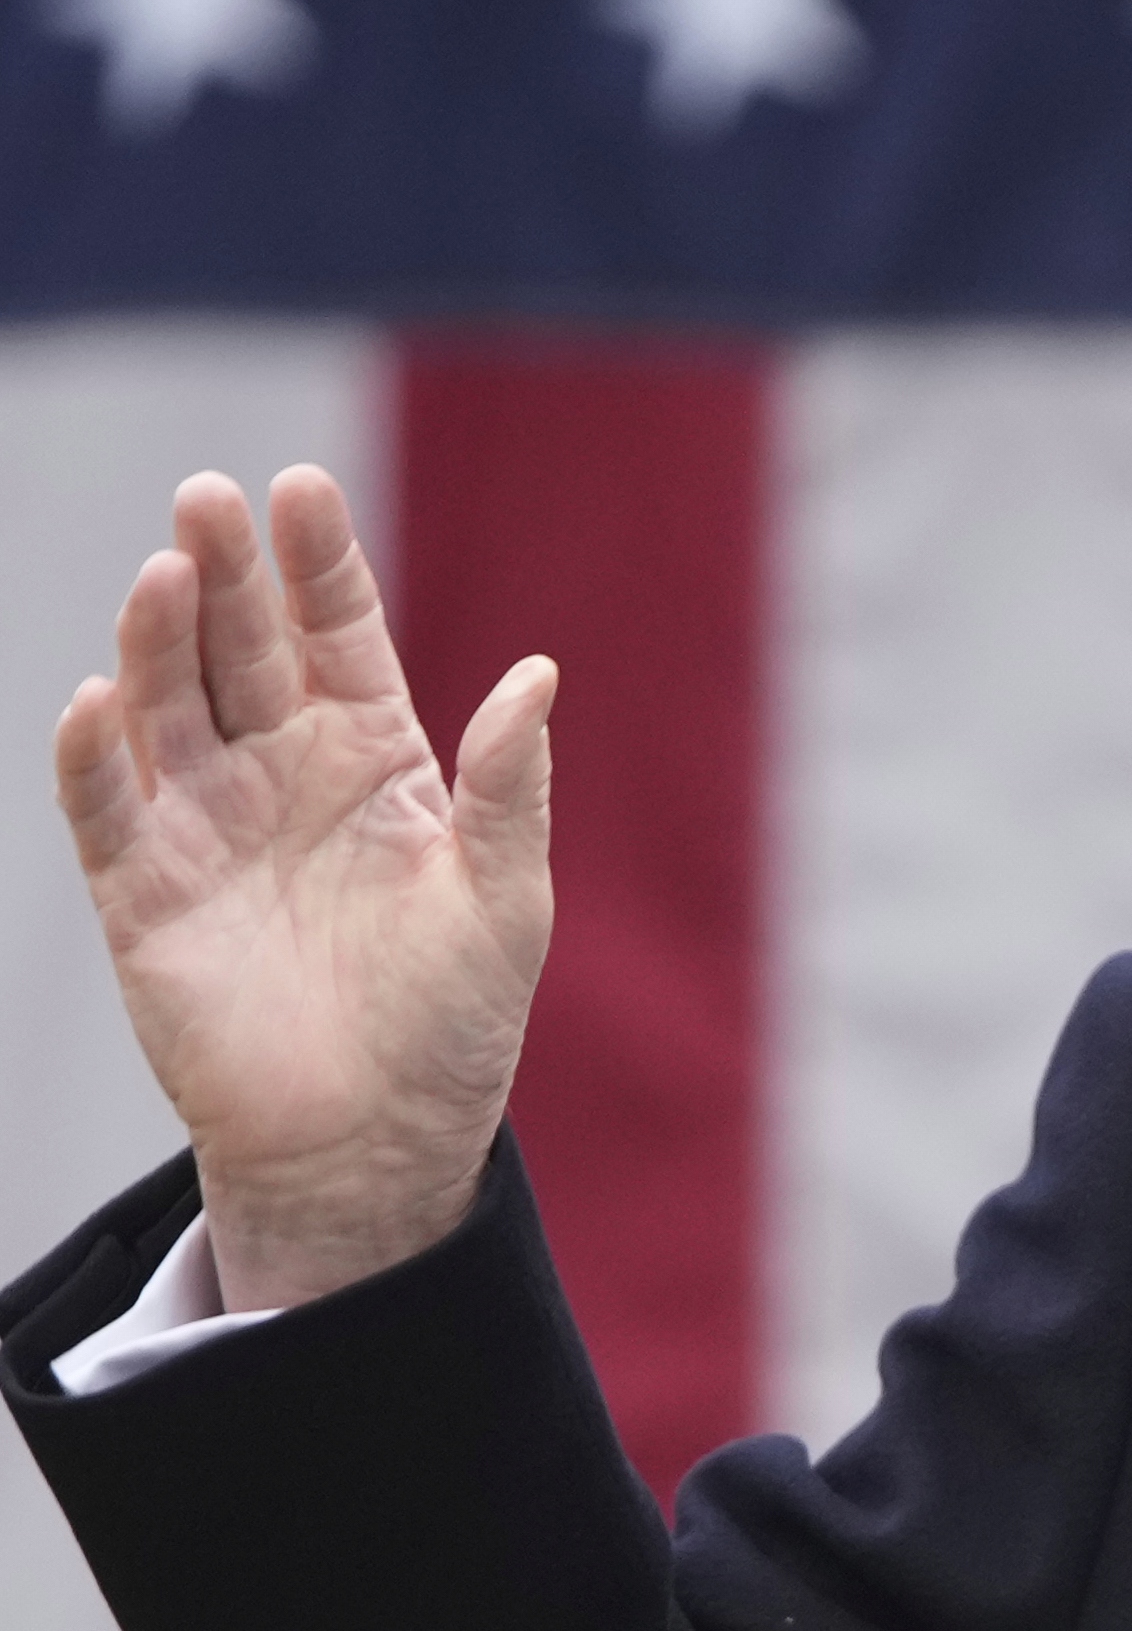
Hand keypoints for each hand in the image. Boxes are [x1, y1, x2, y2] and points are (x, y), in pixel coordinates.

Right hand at [54, 467, 557, 1312]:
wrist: (375, 1141)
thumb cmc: (455, 1024)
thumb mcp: (504, 899)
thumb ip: (508, 788)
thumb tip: (539, 674)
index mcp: (376, 758)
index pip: (339, 635)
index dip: (319, 565)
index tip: (304, 489)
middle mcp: (281, 772)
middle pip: (240, 647)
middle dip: (223, 571)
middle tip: (208, 498)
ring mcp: (207, 825)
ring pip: (167, 707)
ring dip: (157, 641)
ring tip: (166, 576)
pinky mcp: (143, 894)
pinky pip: (105, 810)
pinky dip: (94, 756)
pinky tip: (100, 699)